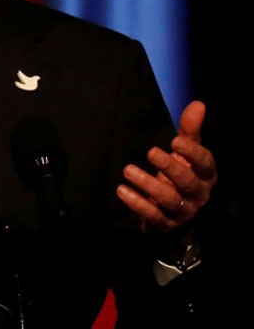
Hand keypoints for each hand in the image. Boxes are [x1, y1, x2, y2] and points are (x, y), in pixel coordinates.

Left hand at [116, 100, 216, 230]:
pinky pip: (153, 216)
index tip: (175, 140)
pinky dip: (137, 203)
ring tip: (128, 170)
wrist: (171, 211)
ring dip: (149, 185)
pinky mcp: (165, 224)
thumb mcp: (185, 151)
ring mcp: (182, 211)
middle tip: (151, 152)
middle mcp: (198, 194)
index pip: (205, 163)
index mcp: (205, 175)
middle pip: (188, 182)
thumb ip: (189, 130)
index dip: (192, 153)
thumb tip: (198, 104)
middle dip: (170, 167)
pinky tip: (122, 190)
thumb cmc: (180, 173)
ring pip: (170, 199)